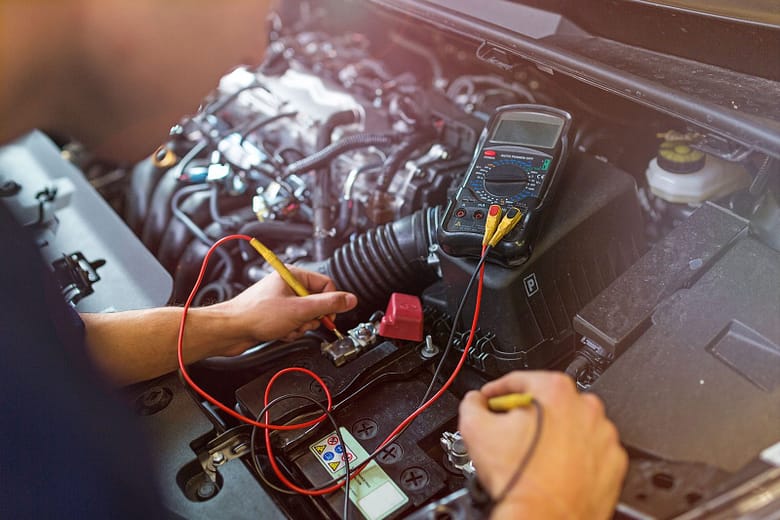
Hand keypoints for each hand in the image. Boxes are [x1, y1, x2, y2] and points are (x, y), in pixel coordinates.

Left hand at [215, 266, 357, 347]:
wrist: (230, 330)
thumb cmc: (255, 314)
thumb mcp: (300, 310)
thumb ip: (328, 304)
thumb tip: (349, 300)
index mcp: (294, 275)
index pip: (326, 285)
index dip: (330, 303)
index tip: (327, 316)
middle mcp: (288, 285)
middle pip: (317, 303)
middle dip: (311, 318)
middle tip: (301, 322)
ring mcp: (282, 300)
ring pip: (306, 316)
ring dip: (300, 326)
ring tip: (287, 328)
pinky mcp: (276, 315)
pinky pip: (294, 323)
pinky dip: (290, 331)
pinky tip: (280, 333)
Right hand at [458, 371, 627, 518]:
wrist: (544, 519)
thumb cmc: (521, 480)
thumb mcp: (476, 429)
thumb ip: (472, 404)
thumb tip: (475, 401)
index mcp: (555, 391)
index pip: (519, 380)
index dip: (498, 391)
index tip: (492, 401)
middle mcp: (586, 408)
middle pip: (548, 402)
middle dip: (528, 414)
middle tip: (510, 433)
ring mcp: (603, 436)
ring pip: (571, 425)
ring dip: (553, 434)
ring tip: (533, 455)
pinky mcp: (613, 462)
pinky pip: (589, 450)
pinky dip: (574, 456)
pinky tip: (554, 468)